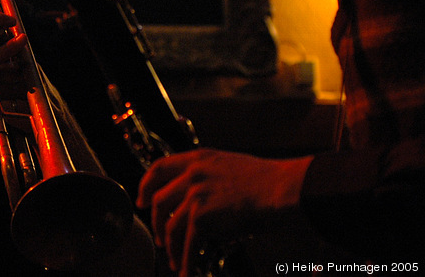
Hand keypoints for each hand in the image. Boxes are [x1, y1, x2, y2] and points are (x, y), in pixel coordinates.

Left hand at [135, 149, 311, 276]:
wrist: (283, 189)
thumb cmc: (267, 181)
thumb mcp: (229, 167)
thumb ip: (207, 178)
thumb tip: (195, 201)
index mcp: (198, 159)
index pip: (159, 168)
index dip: (146, 185)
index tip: (142, 199)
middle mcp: (192, 174)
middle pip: (160, 201)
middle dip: (156, 224)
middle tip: (161, 238)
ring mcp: (196, 194)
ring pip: (172, 226)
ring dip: (172, 247)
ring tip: (176, 260)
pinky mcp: (203, 216)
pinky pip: (189, 243)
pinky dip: (187, 260)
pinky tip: (188, 270)